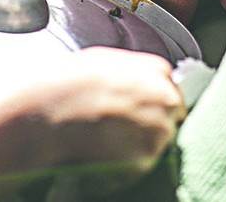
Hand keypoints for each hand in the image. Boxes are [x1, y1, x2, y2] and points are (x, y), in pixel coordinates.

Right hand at [0, 48, 184, 192]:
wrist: (53, 108)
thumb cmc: (71, 81)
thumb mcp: (104, 60)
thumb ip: (130, 70)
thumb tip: (131, 80)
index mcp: (157, 69)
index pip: (171, 89)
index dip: (154, 101)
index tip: (140, 108)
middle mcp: (166, 98)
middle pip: (171, 115)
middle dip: (153, 122)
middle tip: (122, 128)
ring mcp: (160, 129)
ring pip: (158, 141)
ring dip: (140, 144)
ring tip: (108, 140)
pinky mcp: (147, 157)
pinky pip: (141, 164)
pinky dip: (126, 164)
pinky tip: (103, 152)